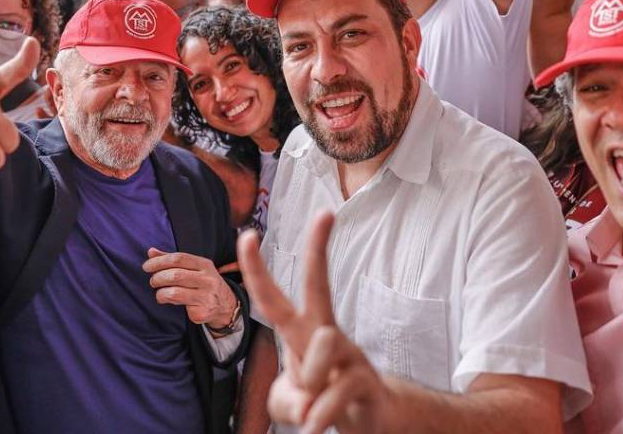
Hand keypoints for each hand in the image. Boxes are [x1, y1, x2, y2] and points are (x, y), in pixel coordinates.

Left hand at [143, 248, 238, 326]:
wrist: (226, 305)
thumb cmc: (203, 282)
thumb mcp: (193, 268)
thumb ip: (172, 260)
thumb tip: (151, 251)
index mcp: (204, 264)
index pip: (179, 258)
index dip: (159, 261)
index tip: (147, 266)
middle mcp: (207, 279)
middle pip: (175, 275)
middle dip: (158, 278)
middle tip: (153, 281)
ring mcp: (206, 296)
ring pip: (174, 293)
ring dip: (160, 293)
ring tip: (160, 293)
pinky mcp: (202, 312)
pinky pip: (179, 307)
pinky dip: (170, 303)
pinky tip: (173, 302)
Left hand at [238, 212, 389, 433]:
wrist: (373, 423)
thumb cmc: (324, 400)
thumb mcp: (291, 403)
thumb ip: (286, 400)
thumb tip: (305, 404)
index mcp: (303, 333)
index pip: (275, 298)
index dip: (257, 269)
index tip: (249, 232)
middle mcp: (327, 334)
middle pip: (320, 285)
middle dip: (319, 249)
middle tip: (325, 211)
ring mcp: (350, 355)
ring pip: (324, 343)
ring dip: (310, 380)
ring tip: (309, 411)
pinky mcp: (367, 382)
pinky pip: (336, 391)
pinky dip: (319, 415)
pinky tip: (314, 427)